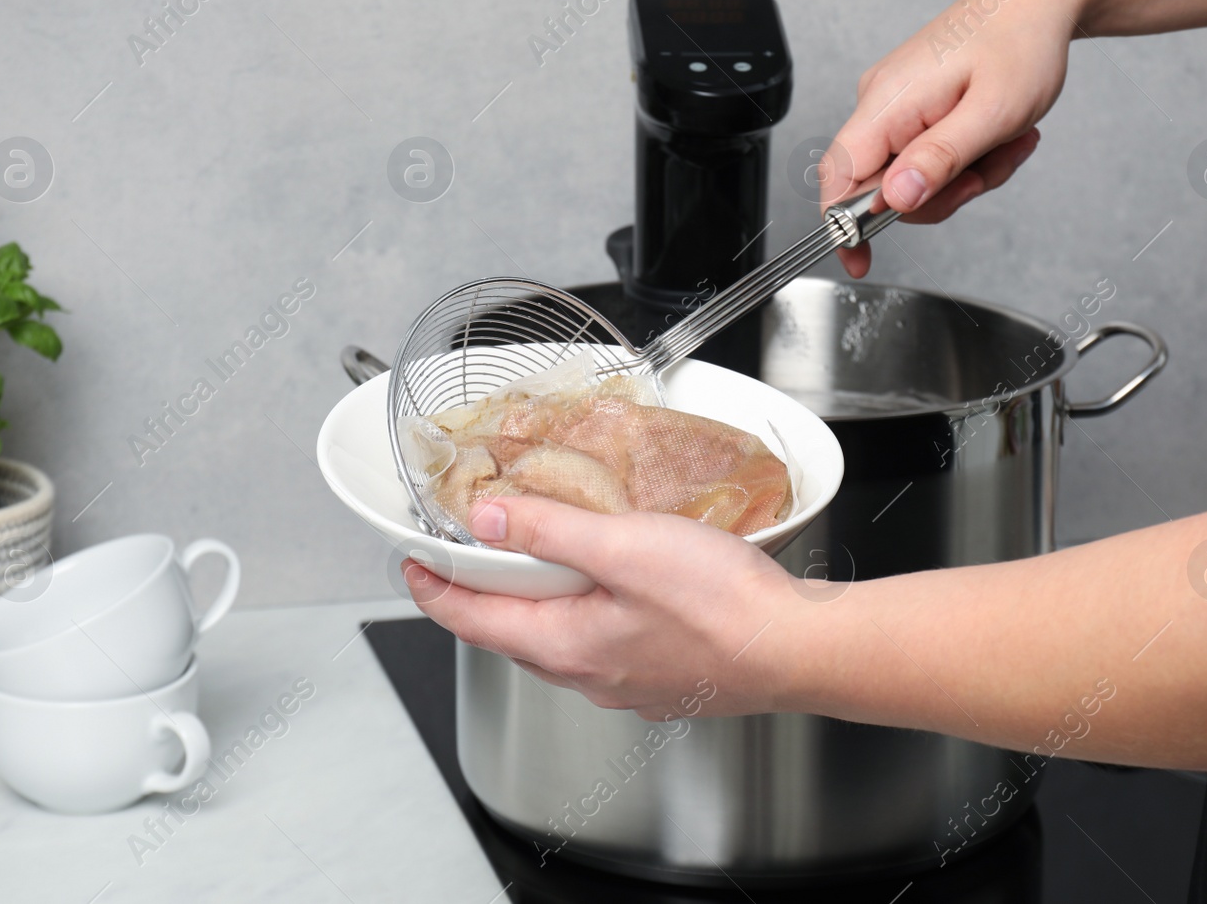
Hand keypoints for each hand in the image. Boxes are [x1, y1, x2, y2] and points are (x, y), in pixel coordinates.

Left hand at [404, 496, 803, 719]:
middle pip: (512, 631)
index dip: (434, 590)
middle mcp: (589, 676)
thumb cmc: (721, 605)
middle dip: (481, 594)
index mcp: (565, 647)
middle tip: (463, 555)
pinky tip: (610, 584)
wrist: (796, 649)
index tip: (409, 565)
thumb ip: (549, 532)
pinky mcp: (663, 677)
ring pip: (558, 639)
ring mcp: (627, 684)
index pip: (473, 621)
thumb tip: (487, 521)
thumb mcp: (622, 547)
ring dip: (535, 601)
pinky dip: (585, 611)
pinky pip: (602, 644)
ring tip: (534, 560)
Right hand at [821, 0, 1081, 275]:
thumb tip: (894, 199)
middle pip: (881, 186)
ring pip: (912, 177)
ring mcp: (895, 104)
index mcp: (887, 102)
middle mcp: (880, 102)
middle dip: (939, 193)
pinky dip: (965, 157)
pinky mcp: (913, 106)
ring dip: (962, 175)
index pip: (838, 176)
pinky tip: (996, 134)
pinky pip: (927, 156)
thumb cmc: (1021, 42)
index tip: (860, 261)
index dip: (843, 225)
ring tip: (1003, 142)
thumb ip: (939, 160)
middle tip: (985, 171)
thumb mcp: (991, 113)